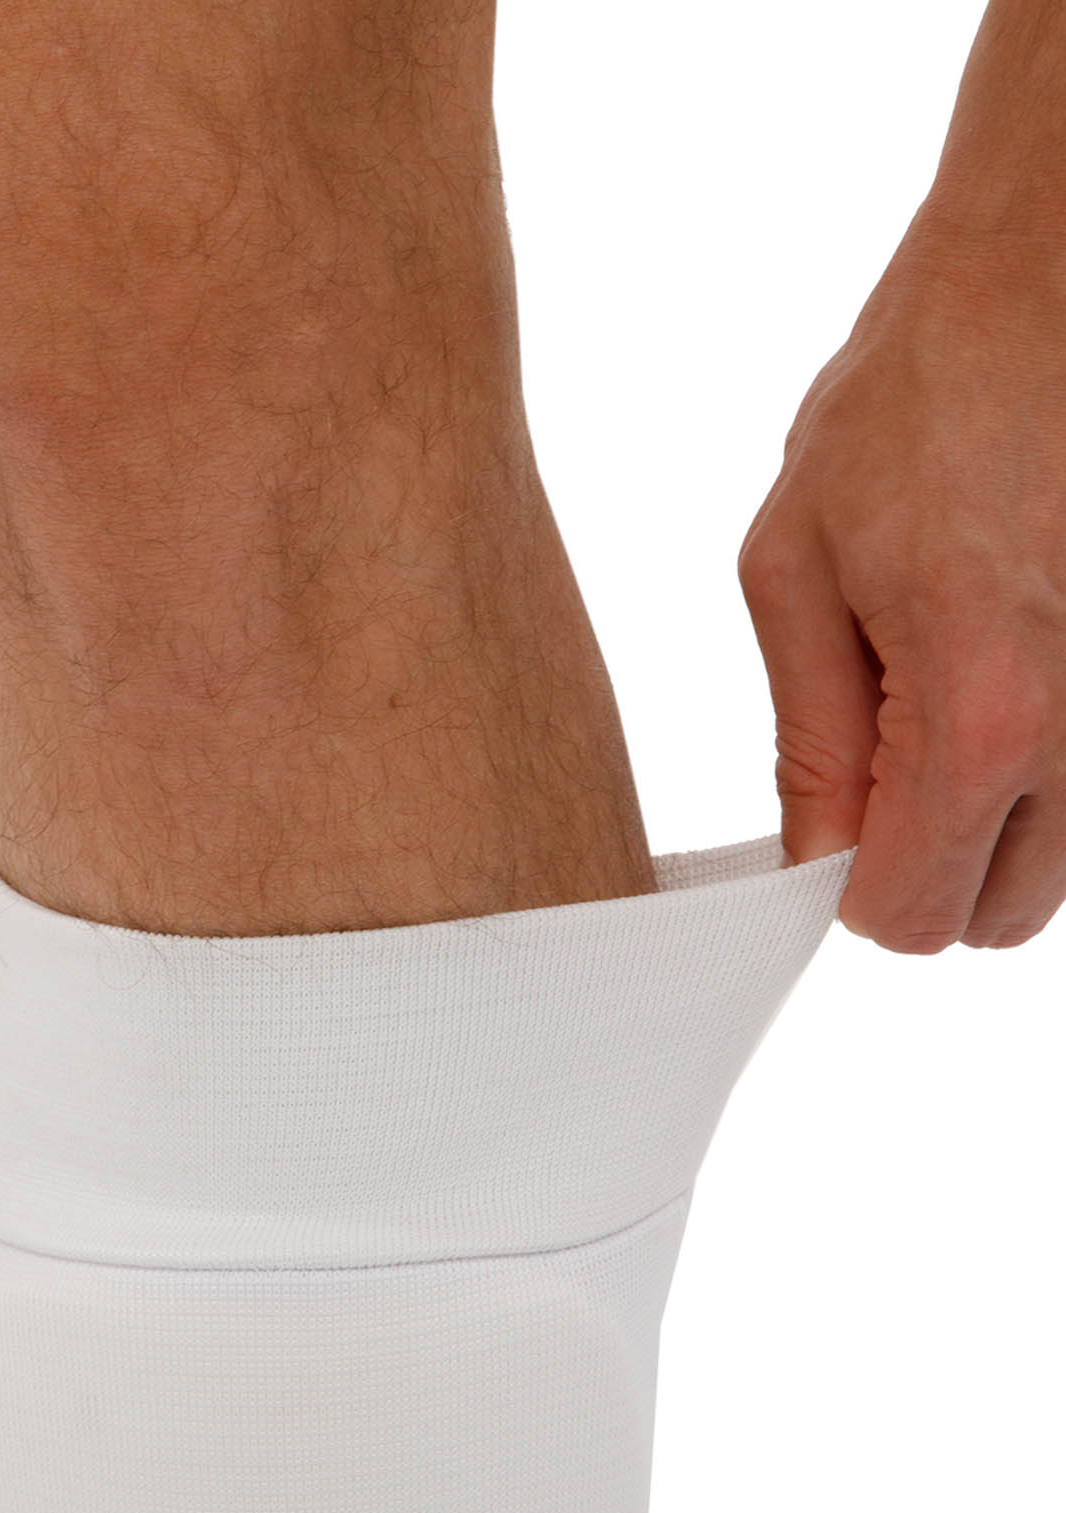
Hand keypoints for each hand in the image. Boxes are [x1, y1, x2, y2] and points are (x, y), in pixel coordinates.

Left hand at [738, 214, 1065, 950]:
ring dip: (998, 822)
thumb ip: (807, 740)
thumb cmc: (913, 399)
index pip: (912, 915)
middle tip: (884, 760)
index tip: (827, 826)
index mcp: (984, 717)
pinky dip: (1052, 761)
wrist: (1047, 272)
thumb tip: (812, 859)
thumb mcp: (795, 569)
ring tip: (951, 689)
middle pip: (1001, 916)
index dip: (848, 892)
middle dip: (929, 868)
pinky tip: (1012, 659)